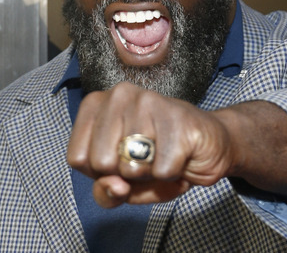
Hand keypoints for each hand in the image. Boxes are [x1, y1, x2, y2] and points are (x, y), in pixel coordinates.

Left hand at [66, 82, 234, 207]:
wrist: (210, 145)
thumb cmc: (160, 158)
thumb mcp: (124, 182)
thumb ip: (105, 191)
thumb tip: (114, 187)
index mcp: (97, 104)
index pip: (77, 157)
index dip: (100, 174)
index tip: (121, 160)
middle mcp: (119, 94)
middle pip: (100, 163)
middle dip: (125, 174)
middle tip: (145, 160)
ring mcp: (149, 102)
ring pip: (131, 167)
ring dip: (151, 173)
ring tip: (163, 156)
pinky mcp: (177, 118)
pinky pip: (162, 170)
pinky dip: (173, 174)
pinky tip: (180, 155)